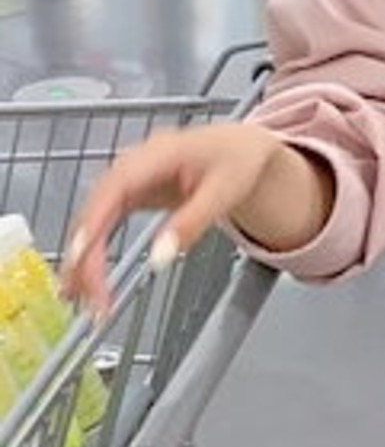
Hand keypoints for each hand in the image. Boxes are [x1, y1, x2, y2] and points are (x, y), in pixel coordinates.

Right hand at [61, 122, 286, 317]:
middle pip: (97, 208)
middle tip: (91, 294)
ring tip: (83, 297)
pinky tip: (86, 279)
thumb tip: (160, 257)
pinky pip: (102, 225)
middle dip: (86, 253)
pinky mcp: (128, 195)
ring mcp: (128, 179)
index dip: (93, 219)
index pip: (115, 186)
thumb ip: (191, 224)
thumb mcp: (224, 192)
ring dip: (84, 258)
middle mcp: (135, 164)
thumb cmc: (236, 161)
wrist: (241, 149)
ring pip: (93, 219)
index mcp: (160, 153)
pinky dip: (93, 252)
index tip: (81, 253)